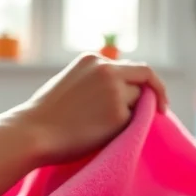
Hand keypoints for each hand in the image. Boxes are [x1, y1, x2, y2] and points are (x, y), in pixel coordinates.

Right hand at [10, 53, 168, 164]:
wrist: (33, 133)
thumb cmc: (46, 114)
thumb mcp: (71, 82)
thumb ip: (97, 81)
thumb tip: (127, 91)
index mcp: (93, 59)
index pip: (130, 66)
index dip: (142, 81)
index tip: (151, 95)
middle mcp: (107, 70)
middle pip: (145, 75)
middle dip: (157, 91)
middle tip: (162, 110)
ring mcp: (115, 91)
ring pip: (137, 102)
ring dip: (130, 114)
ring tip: (102, 128)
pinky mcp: (119, 115)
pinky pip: (132, 123)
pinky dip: (124, 130)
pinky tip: (100, 135)